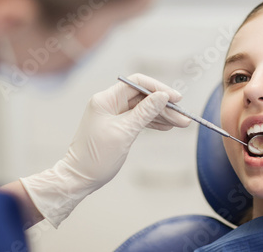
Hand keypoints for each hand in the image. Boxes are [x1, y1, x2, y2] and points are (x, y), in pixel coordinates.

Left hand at [20, 74, 190, 227]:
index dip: (158, 88)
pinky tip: (167, 126)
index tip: (176, 98)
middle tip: (183, 117)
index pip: (137, 83)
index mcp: (106, 100)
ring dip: (162, 116)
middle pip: (143, 97)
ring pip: (143, 109)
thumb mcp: (124, 133)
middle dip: (164, 106)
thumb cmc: (96, 157)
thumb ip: (145, 112)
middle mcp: (109, 103)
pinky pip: (139, 119)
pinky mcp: (117, 126)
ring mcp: (113, 115)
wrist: (79, 178)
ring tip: (181, 123)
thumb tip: (162, 96)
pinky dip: (153, 122)